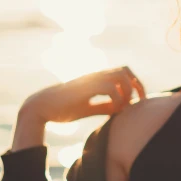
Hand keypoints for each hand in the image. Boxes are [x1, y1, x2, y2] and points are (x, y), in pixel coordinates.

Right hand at [19, 66, 146, 123]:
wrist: (41, 107)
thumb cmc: (63, 109)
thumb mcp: (88, 108)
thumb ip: (104, 107)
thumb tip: (120, 110)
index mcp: (97, 79)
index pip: (124, 72)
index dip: (135, 84)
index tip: (139, 101)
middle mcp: (95, 75)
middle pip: (125, 70)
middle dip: (137, 85)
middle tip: (139, 103)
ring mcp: (90, 79)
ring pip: (120, 76)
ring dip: (127, 91)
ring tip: (124, 107)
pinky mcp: (85, 87)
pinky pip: (109, 88)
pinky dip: (117, 99)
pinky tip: (114, 111)